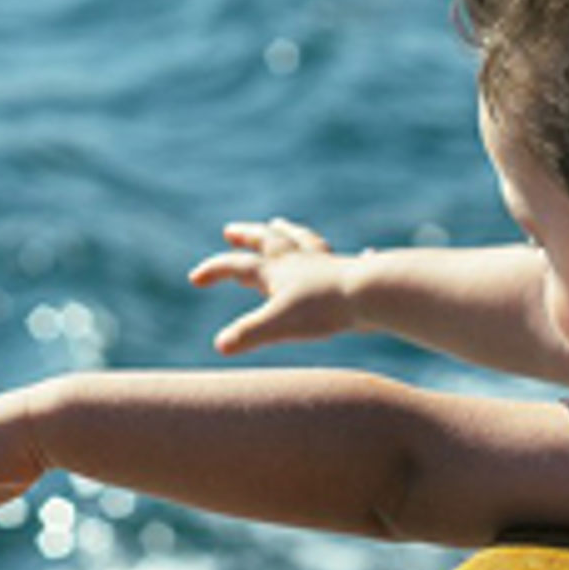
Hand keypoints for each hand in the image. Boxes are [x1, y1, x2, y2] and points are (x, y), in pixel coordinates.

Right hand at [189, 218, 356, 354]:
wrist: (373, 293)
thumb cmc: (326, 309)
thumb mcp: (280, 325)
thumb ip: (249, 333)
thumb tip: (221, 345)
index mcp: (277, 270)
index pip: (238, 266)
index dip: (215, 270)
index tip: (195, 278)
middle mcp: (300, 260)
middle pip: (268, 240)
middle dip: (247, 236)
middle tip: (231, 230)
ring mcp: (328, 263)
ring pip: (303, 240)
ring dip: (288, 232)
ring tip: (280, 224)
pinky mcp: (354, 272)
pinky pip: (349, 258)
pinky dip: (351, 255)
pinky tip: (365, 253)